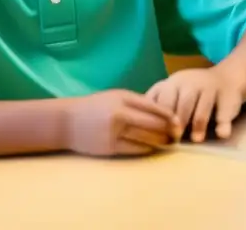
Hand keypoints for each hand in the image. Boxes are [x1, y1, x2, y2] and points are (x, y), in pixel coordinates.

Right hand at [65, 89, 181, 156]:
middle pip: (152, 123)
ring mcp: (114, 132)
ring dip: (159, 142)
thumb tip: (163, 112)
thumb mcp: (116, 97)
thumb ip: (137, 102)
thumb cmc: (96, 107)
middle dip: (168, 130)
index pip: (153, 106)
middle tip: (178, 134)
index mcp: (123, 98)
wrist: (66, 122)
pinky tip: (152, 148)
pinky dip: (146, 149)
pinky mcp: (108, 147)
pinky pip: (134, 149)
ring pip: (145, 138)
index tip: (179, 121)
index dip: (169, 116)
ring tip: (168, 143)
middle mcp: (120, 114)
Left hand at [146, 67, 244, 142]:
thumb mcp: (172, 93)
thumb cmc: (190, 92)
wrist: (228, 77)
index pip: (161, 100)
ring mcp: (210, 87)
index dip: (158, 119)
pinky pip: (224, 109)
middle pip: (181, 103)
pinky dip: (223, 122)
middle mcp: (190, 83)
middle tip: (174, 139)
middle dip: (178, 123)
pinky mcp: (227, 95)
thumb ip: (156, 107)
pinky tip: (221, 133)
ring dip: (199, 125)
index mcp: (172, 84)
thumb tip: (134, 129)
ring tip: (196, 140)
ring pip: (202, 107)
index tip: (155, 135)